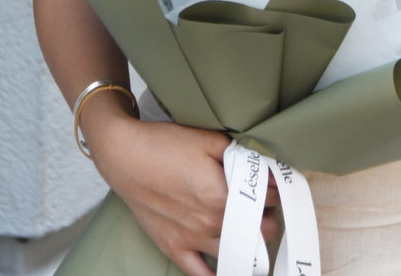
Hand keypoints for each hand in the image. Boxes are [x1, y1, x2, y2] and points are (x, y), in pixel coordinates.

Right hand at [84, 104, 280, 275]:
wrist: (124, 156)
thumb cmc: (165, 144)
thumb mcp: (208, 139)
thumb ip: (240, 155)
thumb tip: (265, 168)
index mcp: (221, 193)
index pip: (268, 199)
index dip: (276, 189)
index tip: (275, 183)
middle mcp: (210, 222)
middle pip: (260, 231)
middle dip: (268, 216)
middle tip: (264, 203)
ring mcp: (191, 239)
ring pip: (238, 254)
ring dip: (250, 242)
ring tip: (251, 228)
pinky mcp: (173, 247)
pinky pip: (200, 275)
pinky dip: (217, 275)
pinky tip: (231, 269)